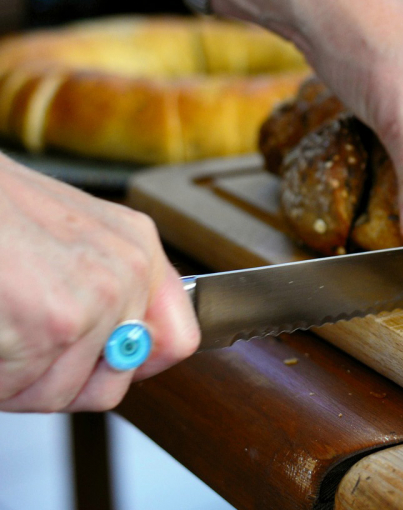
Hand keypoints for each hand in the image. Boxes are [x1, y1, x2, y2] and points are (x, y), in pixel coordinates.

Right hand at [0, 156, 198, 411]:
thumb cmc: (1, 213)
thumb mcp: (73, 235)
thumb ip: (108, 287)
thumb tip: (121, 353)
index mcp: (138, 249)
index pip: (178, 341)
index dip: (134, 370)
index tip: (102, 372)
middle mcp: (128, 273)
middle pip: (108, 385)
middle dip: (56, 382)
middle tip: (20, 354)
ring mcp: (95, 301)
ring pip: (59, 394)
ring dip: (18, 382)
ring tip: (2, 336)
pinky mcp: (53, 325)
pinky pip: (18, 389)